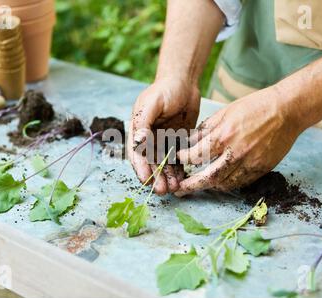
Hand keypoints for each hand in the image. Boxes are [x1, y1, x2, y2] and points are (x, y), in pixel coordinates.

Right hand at [128, 78, 199, 194]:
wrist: (185, 82)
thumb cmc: (166, 89)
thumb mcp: (152, 102)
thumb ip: (143, 122)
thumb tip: (136, 142)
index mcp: (138, 130)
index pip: (137, 153)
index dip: (141, 168)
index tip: (146, 180)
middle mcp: (148, 138)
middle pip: (150, 163)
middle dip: (155, 178)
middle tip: (163, 191)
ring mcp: (162, 142)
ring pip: (164, 165)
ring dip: (167, 177)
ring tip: (174, 188)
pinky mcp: (176, 143)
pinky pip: (177, 160)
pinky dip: (178, 171)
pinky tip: (182, 180)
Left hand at [175, 86, 301, 196]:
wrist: (286, 110)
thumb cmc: (255, 106)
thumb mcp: (226, 112)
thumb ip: (206, 128)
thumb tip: (190, 142)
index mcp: (224, 136)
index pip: (197, 156)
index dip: (185, 159)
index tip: (180, 158)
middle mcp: (236, 153)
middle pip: (208, 178)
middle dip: (191, 186)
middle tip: (180, 189)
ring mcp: (250, 163)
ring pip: (224, 184)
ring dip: (209, 186)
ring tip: (200, 184)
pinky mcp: (261, 169)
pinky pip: (240, 183)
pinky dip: (227, 184)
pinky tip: (220, 181)